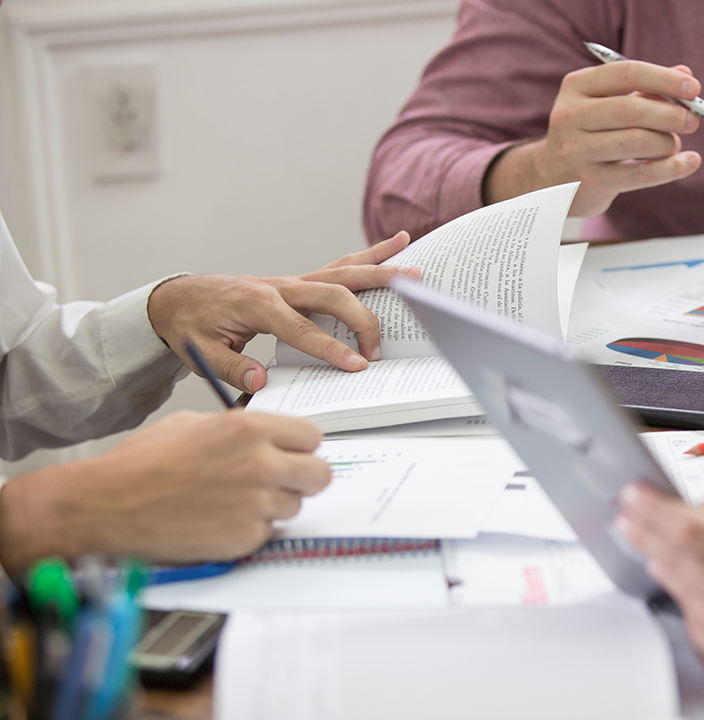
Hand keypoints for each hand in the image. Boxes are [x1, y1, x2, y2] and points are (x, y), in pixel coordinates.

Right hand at [0, 411, 330, 570]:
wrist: (106, 506)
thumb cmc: (141, 465)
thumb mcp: (192, 424)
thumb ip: (240, 429)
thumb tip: (268, 437)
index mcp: (250, 429)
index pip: (312, 437)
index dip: (300, 448)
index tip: (292, 454)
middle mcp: (260, 464)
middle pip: (319, 474)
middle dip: (302, 478)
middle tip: (280, 482)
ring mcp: (256, 504)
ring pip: (294, 506)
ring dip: (273, 506)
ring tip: (233, 502)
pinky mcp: (245, 537)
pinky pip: (267, 533)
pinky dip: (250, 530)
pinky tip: (220, 521)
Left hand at [148, 230, 419, 393]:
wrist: (179, 298)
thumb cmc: (191, 325)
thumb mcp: (200, 352)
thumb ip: (231, 367)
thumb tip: (260, 381)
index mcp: (259, 305)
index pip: (303, 329)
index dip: (332, 348)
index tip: (356, 366)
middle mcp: (282, 286)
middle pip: (334, 295)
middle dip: (363, 321)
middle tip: (378, 349)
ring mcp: (295, 280)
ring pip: (345, 273)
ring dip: (382, 272)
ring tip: (415, 273)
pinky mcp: (301, 281)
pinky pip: (341, 266)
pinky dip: (370, 255)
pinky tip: (397, 244)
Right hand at [485, 61, 702, 216]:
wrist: (549, 179)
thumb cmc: (588, 134)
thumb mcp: (607, 103)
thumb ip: (644, 89)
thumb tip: (684, 73)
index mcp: (577, 86)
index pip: (627, 73)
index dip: (664, 78)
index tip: (693, 88)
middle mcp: (571, 115)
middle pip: (632, 110)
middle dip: (670, 114)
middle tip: (692, 120)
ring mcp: (576, 150)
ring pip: (636, 142)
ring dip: (667, 143)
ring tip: (675, 144)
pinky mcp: (589, 181)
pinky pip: (639, 174)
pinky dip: (670, 169)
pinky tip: (689, 163)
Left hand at [616, 484, 703, 691]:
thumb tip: (697, 506)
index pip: (692, 532)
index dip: (656, 510)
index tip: (635, 496)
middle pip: (673, 560)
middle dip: (645, 532)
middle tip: (628, 515)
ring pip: (676, 590)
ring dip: (659, 564)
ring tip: (650, 545)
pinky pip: (689, 621)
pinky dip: (686, 600)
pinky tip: (695, 587)